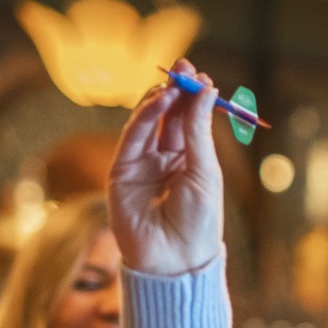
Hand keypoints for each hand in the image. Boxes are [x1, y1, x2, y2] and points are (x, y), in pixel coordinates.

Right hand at [107, 62, 224, 276]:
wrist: (175, 259)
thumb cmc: (199, 221)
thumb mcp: (204, 170)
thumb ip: (197, 130)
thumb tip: (205, 90)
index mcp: (189, 162)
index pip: (188, 121)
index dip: (193, 98)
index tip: (202, 76)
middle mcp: (164, 160)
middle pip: (168, 117)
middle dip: (176, 90)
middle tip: (185, 67)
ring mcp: (141, 165)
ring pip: (148, 122)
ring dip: (160, 99)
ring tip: (174, 82)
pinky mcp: (121, 172)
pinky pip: (132, 137)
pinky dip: (144, 115)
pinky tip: (160, 99)